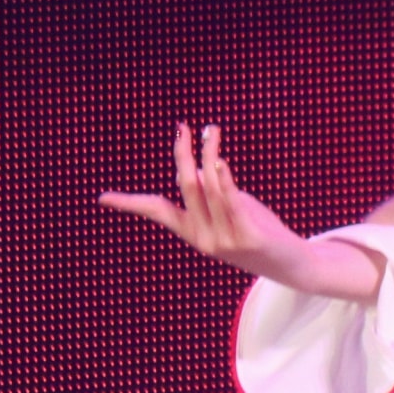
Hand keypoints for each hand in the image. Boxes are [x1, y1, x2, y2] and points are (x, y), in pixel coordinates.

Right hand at [98, 123, 323, 288]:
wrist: (292, 264)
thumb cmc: (260, 232)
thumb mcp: (232, 210)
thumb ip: (213, 192)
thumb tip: (197, 168)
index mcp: (193, 232)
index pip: (157, 212)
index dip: (130, 203)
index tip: (101, 198)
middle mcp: (203, 237)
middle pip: (186, 187)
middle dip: (182, 155)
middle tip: (182, 128)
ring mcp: (224, 239)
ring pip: (209, 189)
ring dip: (209, 155)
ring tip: (211, 131)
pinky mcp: (248, 237)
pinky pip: (231, 202)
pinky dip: (223, 180)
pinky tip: (219, 161)